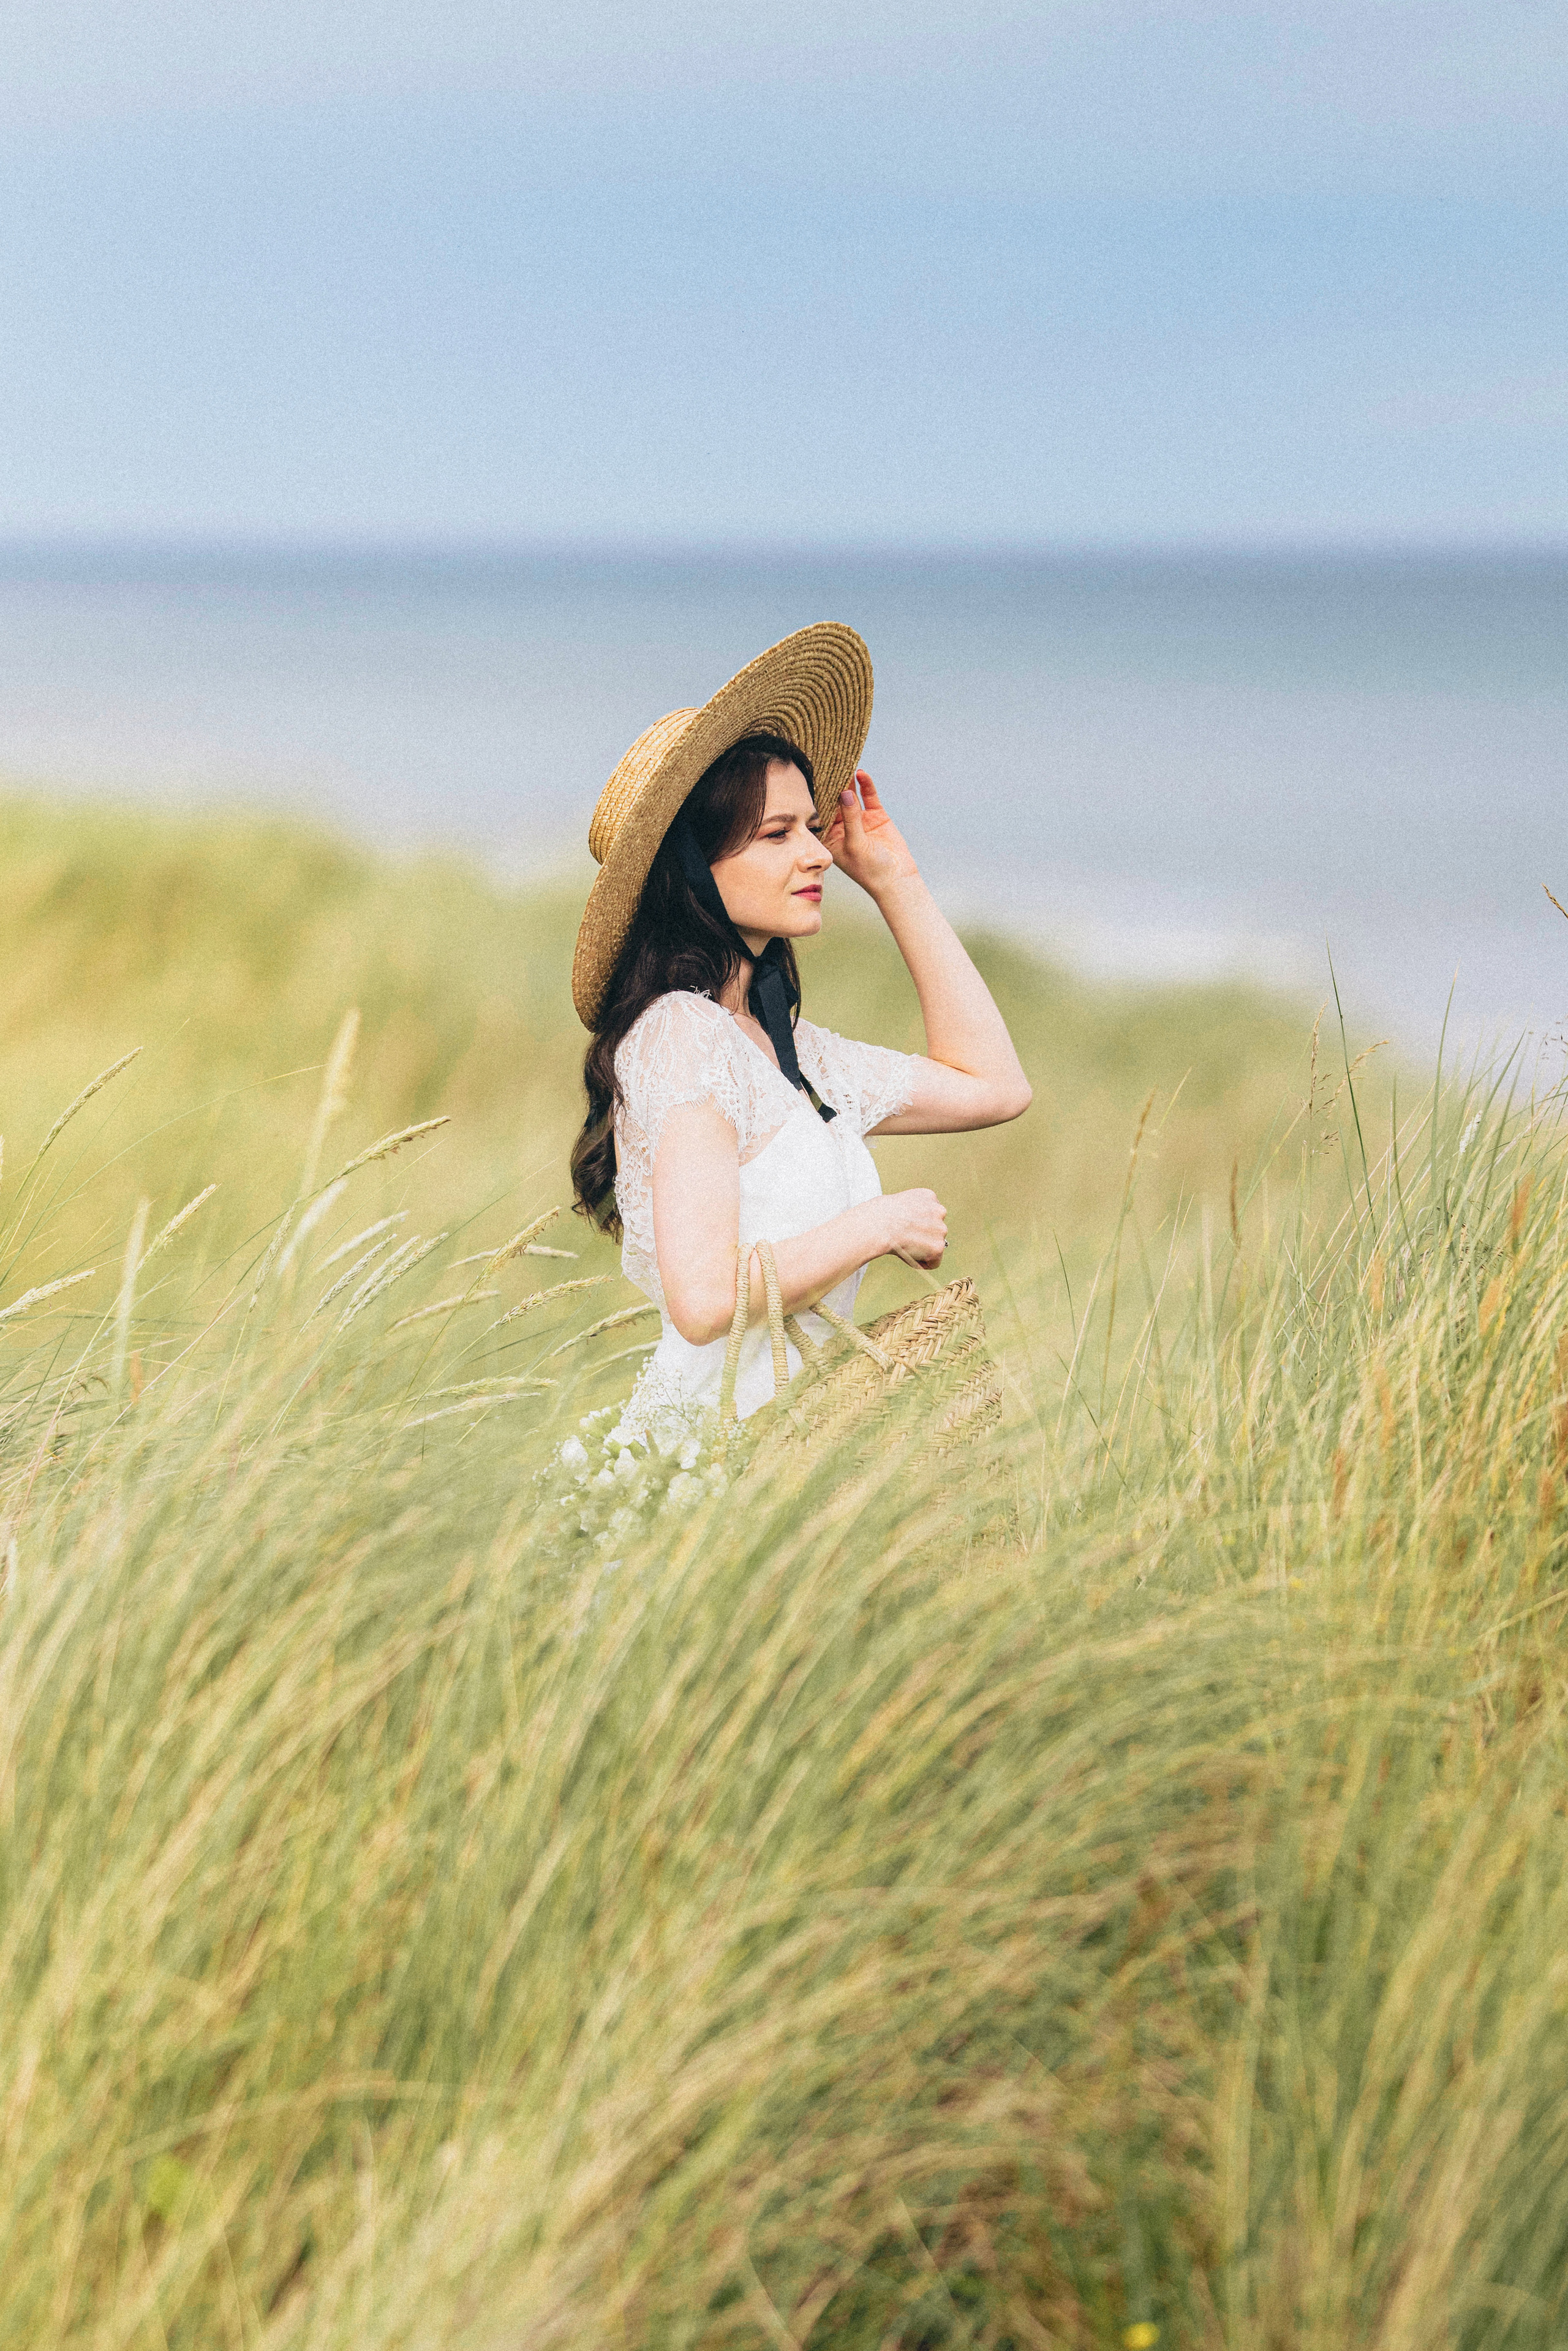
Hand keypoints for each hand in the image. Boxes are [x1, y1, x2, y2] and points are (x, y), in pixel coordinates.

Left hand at [824, 771, 919, 900]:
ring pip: (851, 795)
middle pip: (834, 801)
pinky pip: (868, 796)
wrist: (896, 879)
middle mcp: (842, 826)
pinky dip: (865, 785)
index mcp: (830, 837)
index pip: (820, 813)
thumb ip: (850, 818)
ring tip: (843, 763)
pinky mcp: (876, 815)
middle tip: (825, 763)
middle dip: (831, 785)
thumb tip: (845, 792)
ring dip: (847, 782)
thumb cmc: (869, 869)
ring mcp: (859, 820)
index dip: (815, 797)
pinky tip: (861, 773)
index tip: (809, 779)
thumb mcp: (855, 844)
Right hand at [876, 1187, 946, 1269]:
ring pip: (934, 1246)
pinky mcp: (938, 1247)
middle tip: (902, 1238)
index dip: (915, 1225)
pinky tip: (907, 1254)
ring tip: (902, 1244)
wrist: (878, 1225)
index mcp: (929, 1196)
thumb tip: (908, 1225)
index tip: (903, 1227)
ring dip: (920, 1250)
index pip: (930, 1215)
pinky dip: (920, 1263)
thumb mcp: (897, 1203)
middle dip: (920, 1237)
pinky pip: (933, 1262)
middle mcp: (939, 1210)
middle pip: (934, 1230)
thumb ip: (910, 1212)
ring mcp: (941, 1229)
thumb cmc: (877, 1215)